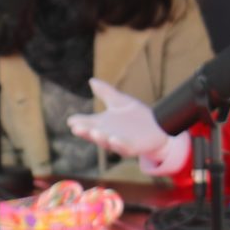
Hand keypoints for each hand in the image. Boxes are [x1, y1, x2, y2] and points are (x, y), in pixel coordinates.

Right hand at [68, 79, 191, 174]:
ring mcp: (120, 142)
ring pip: (107, 142)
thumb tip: (91, 80)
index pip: (87, 123)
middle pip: (94, 134)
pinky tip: (113, 139)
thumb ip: (106, 93)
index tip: (71, 121)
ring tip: (93, 132)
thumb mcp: (119, 102)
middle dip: (86, 132)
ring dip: (100, 138)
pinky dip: (118, 144)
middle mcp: (108, 134)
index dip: (79, 122)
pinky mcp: (133, 148)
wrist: (159, 127)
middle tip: (76, 128)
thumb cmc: (137, 116)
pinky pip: (124, 148)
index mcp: (103, 124)